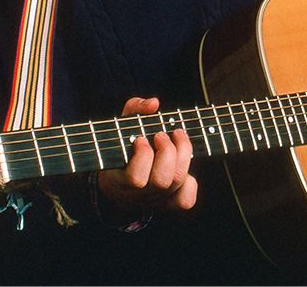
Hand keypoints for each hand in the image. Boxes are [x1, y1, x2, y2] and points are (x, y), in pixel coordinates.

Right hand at [96, 97, 196, 213]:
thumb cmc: (121, 146)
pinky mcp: (170, 202)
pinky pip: (186, 200)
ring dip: (181, 155)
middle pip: (162, 180)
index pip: (136, 178)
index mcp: (121, 180)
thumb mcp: (122, 124)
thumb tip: (154, 103)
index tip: (141, 138)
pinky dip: (190, 183)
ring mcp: (157, 200)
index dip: (143, 156)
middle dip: (167, 152)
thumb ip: (134, 109)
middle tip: (161, 135)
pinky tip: (182, 165)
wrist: (117, 181)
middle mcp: (140, 194)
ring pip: (176, 183)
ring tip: (177, 137)